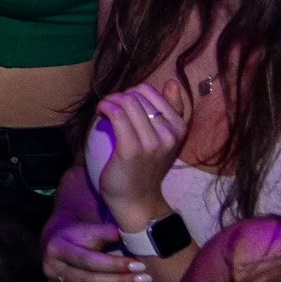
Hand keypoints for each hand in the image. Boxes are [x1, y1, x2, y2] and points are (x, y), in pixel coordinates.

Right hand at [43, 220, 147, 281]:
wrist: (58, 242)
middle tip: (144, 279)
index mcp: (56, 248)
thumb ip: (108, 232)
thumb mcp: (90, 228)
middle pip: (89, 281)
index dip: (114, 265)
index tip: (139, 265)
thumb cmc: (80, 234)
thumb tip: (132, 236)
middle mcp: (52, 269)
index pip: (88, 260)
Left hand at [96, 81, 191, 230]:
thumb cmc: (147, 166)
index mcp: (179, 127)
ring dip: (109, 102)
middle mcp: (170, 134)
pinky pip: (116, 114)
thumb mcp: (165, 137)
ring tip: (105, 112)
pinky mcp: (132, 149)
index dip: (131, 92)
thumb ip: (171, 110)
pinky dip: (104, 109)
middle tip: (111, 108)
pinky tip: (101, 116)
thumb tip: (172, 82)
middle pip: (136, 94)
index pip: (151, 91)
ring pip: (126, 101)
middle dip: (118, 96)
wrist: (138, 199)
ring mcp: (152, 142)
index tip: (123, 104)